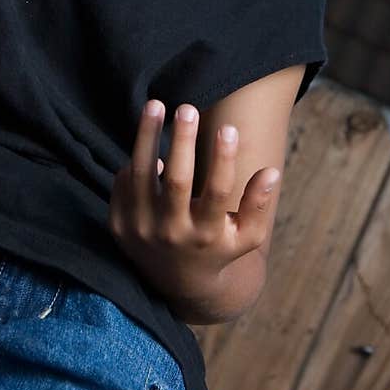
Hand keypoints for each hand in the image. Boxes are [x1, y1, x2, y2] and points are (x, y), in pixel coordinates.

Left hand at [108, 100, 280, 310]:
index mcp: (206, 235)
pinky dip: (135, 160)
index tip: (228, 128)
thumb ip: (258, 206)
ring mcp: (141, 230)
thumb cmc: (218, 249)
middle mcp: (172, 234)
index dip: (224, 160)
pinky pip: (124, 183)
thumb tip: (271, 172)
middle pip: (177, 181)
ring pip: (141, 175)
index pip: (217, 193)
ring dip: (147, 136)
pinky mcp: (119, 225)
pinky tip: (148, 138)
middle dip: (183, 141)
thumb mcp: (245, 236)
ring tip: (155, 104)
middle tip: (188, 108)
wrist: (177, 284)